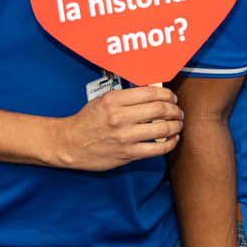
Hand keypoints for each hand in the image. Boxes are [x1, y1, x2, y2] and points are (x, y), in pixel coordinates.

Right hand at [51, 84, 182, 170]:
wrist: (68, 144)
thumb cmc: (86, 122)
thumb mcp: (102, 101)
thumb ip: (125, 97)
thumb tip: (152, 94)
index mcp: (113, 100)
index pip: (150, 92)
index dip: (167, 95)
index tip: (171, 97)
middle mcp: (120, 117)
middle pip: (160, 109)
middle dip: (175, 109)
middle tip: (178, 111)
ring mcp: (125, 137)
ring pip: (163, 128)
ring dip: (176, 125)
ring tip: (177, 124)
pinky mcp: (127, 154)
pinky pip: (157, 149)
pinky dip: (170, 143)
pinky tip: (172, 139)